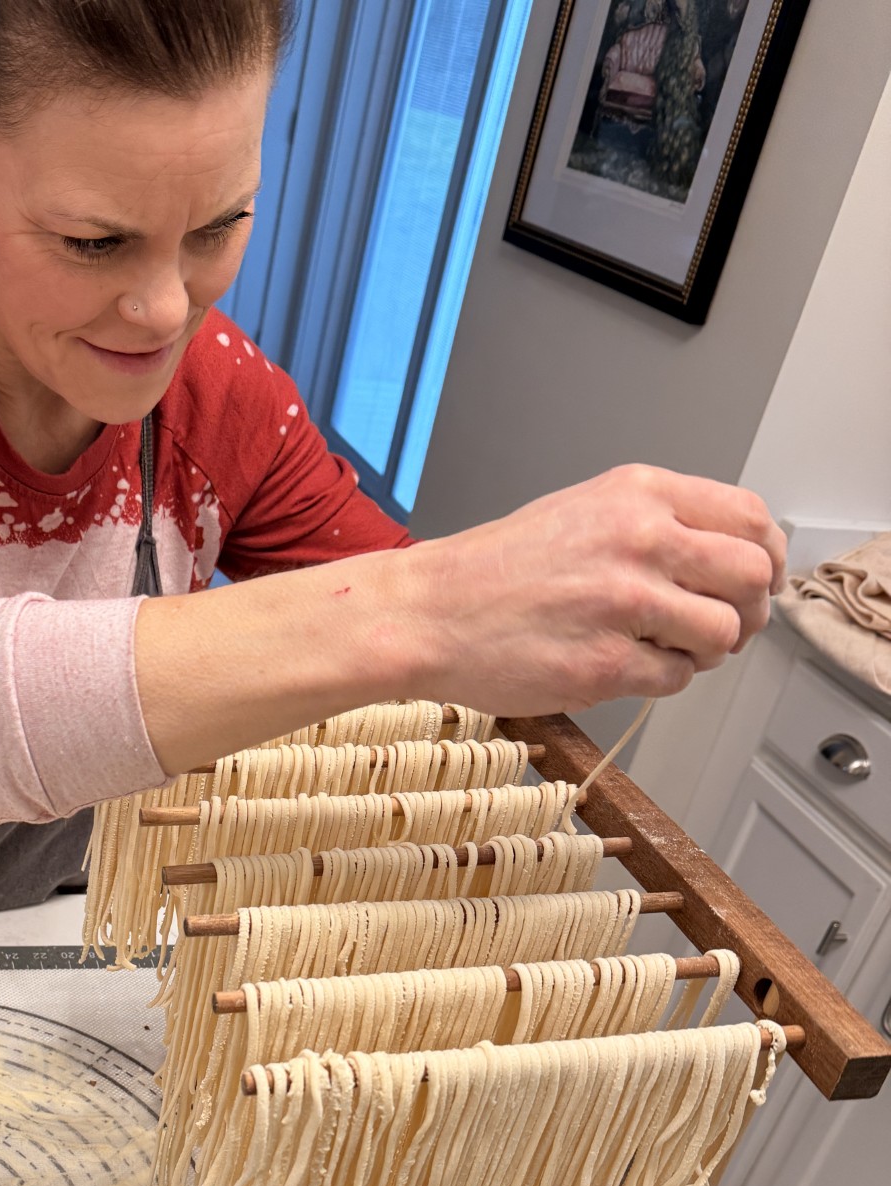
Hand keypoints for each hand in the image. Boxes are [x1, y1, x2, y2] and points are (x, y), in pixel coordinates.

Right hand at [399, 465, 785, 715]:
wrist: (432, 612)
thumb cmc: (498, 570)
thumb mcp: (584, 511)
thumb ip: (657, 524)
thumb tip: (727, 560)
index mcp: (638, 494)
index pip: (749, 519)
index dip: (766, 558)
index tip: (759, 580)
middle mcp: (640, 540)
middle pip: (750, 578)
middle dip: (748, 611)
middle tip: (723, 627)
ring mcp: (625, 604)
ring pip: (721, 634)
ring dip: (706, 651)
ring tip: (667, 649)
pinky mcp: (607, 664)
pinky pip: (676, 679)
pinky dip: (662, 680)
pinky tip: (625, 666)